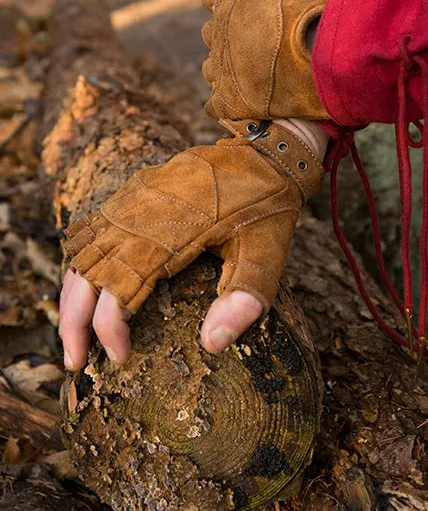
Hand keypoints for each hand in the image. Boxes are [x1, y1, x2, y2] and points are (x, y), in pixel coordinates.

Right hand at [59, 120, 322, 368]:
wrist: (264, 151)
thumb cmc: (266, 207)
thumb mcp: (267, 254)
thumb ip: (242, 298)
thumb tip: (211, 345)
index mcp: (168, 236)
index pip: (119, 292)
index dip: (110, 330)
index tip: (121, 359)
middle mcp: (138, 217)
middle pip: (87, 277)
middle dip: (74, 324)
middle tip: (75, 363)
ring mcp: (131, 200)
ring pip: (82, 254)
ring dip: (71, 297)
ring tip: (72, 335)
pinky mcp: (133, 192)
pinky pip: (91, 230)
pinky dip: (80, 262)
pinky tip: (81, 285)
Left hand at [201, 0, 351, 121]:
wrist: (339, 51)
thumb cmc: (332, 6)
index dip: (231, 2)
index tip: (250, 11)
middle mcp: (221, 26)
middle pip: (213, 33)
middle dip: (231, 38)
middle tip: (262, 47)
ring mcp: (223, 63)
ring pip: (212, 68)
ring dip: (229, 71)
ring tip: (258, 77)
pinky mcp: (230, 97)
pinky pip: (216, 103)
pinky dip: (229, 103)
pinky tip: (248, 103)